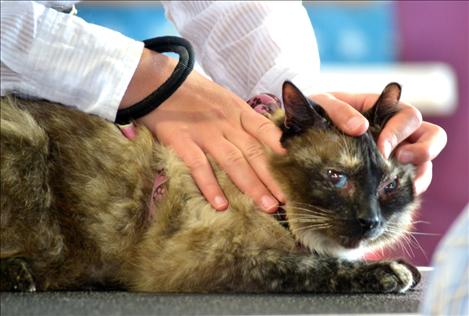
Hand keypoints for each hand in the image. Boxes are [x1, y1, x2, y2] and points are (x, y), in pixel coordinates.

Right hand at [121, 49, 285, 211]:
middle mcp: (226, 122)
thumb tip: (262, 140)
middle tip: (288, 199)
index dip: (282, 148)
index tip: (298, 165)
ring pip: (233, 162)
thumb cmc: (192, 94)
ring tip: (267, 206)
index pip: (265, 130)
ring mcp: (204, 133)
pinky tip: (221, 205)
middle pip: (254, 152)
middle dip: (273, 177)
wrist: (157, 81)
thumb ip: (240, 120)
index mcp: (238, 111)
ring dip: (252, 186)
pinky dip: (210, 186)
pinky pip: (199, 166)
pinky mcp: (182, 141)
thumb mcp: (223, 100)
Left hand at [309, 92, 446, 194]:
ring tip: (402, 187)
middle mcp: (394, 131)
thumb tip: (359, 128)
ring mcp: (394, 153)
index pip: (407, 116)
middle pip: (430, 136)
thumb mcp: (322, 104)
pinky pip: (408, 181)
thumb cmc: (314, 113)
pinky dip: (405, 190)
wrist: (298, 133)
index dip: (399, 131)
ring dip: (420, 175)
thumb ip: (338, 111)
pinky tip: (390, 198)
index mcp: (382, 110)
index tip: (381, 147)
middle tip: (400, 161)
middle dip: (423, 150)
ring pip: (424, 162)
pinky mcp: (387, 173)